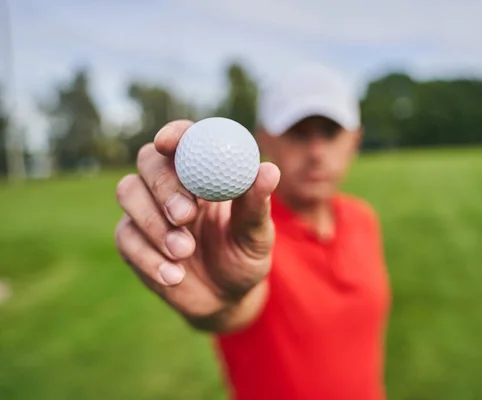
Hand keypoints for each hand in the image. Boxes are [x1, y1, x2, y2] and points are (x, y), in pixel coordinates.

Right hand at [114, 120, 280, 331]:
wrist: (226, 298)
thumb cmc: (245, 256)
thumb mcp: (257, 235)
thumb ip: (256, 205)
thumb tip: (269, 170)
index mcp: (204, 172)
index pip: (185, 139)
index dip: (174, 134)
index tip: (170, 143)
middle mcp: (172, 184)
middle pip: (149, 160)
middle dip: (163, 185)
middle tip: (184, 214)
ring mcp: (147, 210)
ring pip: (128, 191)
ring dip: (153, 222)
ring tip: (184, 252)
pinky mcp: (132, 240)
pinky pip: (126, 237)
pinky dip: (148, 257)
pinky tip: (174, 276)